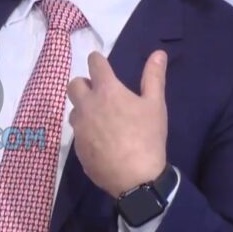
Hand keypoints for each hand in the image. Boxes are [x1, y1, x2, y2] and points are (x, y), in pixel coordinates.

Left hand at [67, 50, 168, 196]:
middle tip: (100, 93)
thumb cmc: (148, 137)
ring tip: (102, 118)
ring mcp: (79, 127)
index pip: (94, 64)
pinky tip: (101, 140)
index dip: (97, 60)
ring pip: (74, 110)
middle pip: (74, 85)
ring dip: (84, 109)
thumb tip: (159, 52)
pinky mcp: (77, 147)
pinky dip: (86, 130)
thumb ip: (154, 77)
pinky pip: (78, 132)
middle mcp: (87, 105)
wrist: (135, 178)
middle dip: (84, 84)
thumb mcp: (155, 105)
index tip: (100, 62)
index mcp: (106, 91)